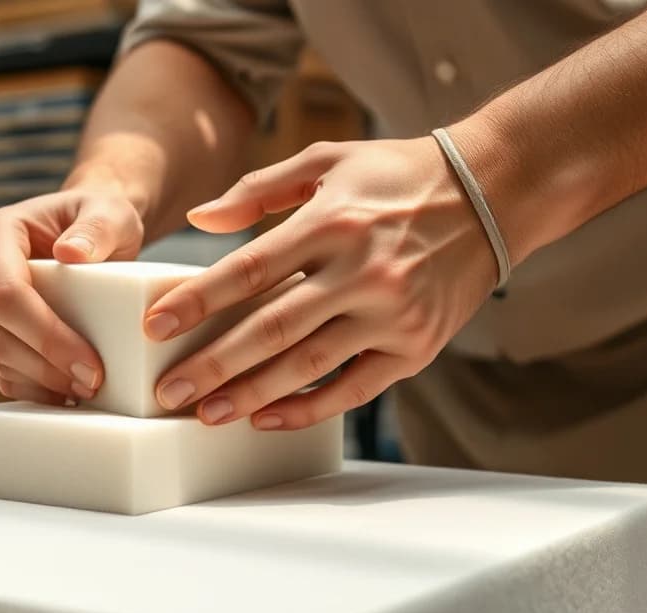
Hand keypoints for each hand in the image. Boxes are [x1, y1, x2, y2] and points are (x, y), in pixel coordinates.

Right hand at [0, 186, 144, 403]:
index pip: (6, 295)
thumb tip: (71, 254)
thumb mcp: (108, 212)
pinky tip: (66, 394)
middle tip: (93, 384)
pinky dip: (32, 388)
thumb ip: (97, 227)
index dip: (46, 336)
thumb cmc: (93, 218)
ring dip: (40, 382)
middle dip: (46, 367)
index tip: (90, 363)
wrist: (79, 232)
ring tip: (87, 390)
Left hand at [145, 138, 499, 428]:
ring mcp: (392, 314)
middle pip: (272, 329)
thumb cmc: (397, 175)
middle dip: (213, 364)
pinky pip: (354, 389)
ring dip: (252, 395)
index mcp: (332, 222)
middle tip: (167, 391)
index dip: (198, 301)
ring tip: (206, 414)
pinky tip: (267, 418)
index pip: (250, 270)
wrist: (491, 194)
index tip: (155, 326)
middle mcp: (361, 271)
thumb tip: (200, 219)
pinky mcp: (416, 346)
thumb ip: (257, 189)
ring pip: (308, 366)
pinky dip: (309, 408)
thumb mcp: (327, 160)